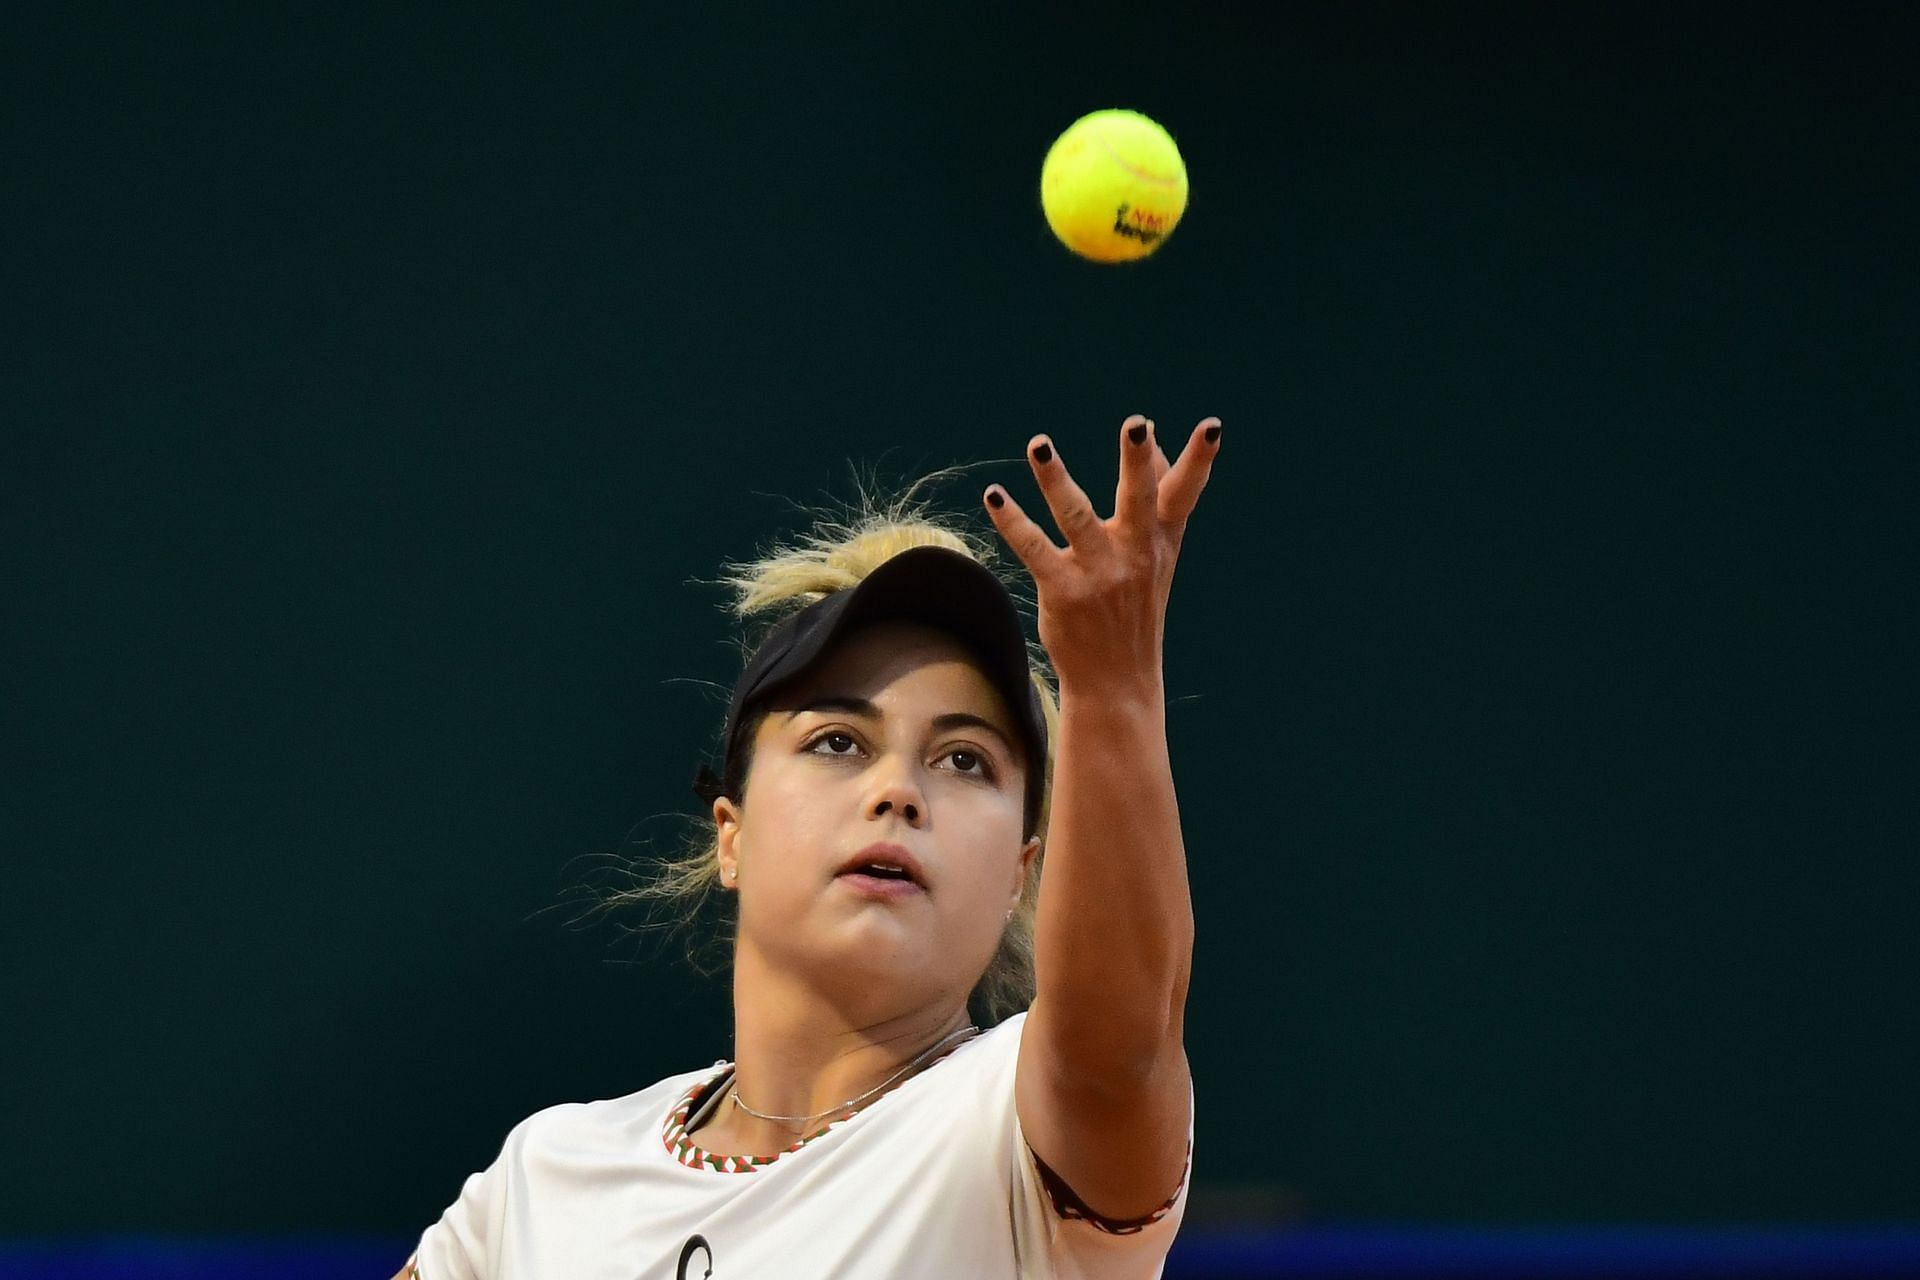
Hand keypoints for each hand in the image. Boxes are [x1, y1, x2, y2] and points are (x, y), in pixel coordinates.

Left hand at [984, 414, 1221, 691]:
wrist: (1117, 681)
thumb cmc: (1135, 605)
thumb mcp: (1157, 553)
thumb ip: (1156, 496)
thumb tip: (1155, 437)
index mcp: (1160, 542)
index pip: (1183, 496)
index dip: (1198, 462)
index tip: (1212, 427)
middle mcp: (1134, 554)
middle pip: (1138, 501)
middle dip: (1138, 463)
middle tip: (1138, 424)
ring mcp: (1099, 574)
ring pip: (1076, 517)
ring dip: (1057, 480)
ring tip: (1040, 445)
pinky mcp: (1063, 591)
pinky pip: (1033, 548)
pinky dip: (1011, 520)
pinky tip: (994, 496)